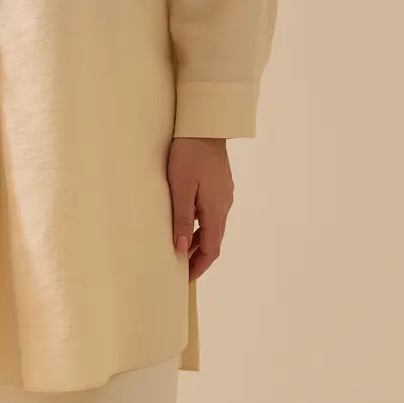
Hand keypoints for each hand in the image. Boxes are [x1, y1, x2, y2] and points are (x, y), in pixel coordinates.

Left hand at [166, 137, 233, 281]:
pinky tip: (186, 219)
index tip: (184, 278)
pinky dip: (199, 223)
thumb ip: (181, 219)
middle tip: (179, 267)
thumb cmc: (189, 154)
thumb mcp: (180, 187)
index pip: (211, 249)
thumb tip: (180, 250)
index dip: (198, 266)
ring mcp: (224, 194)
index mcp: (216, 210)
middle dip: (197, 256)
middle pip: (213, 239)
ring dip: (197, 239)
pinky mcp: (220, 184)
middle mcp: (224, 205)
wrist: (205, 124)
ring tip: (179, 247)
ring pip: (212, 225)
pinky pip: (211, 211)